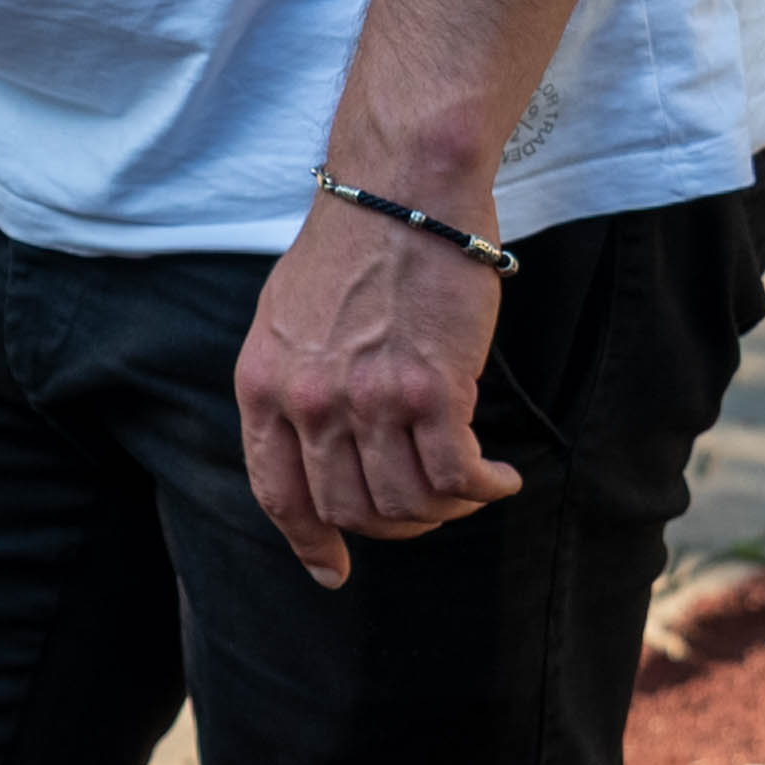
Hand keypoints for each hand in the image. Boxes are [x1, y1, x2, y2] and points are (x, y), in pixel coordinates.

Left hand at [232, 194, 520, 586]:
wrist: (401, 194)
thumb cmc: (355, 251)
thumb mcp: (287, 322)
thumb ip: (292, 387)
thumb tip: (310, 447)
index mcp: (263, 386)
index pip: (277, 492)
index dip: (308, 542)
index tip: (334, 570)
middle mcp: (307, 402)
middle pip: (349, 510)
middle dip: (395, 526)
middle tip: (430, 510)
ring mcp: (367, 400)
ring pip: (406, 503)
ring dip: (445, 511)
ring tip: (470, 487)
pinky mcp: (431, 391)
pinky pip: (456, 478)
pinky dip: (484, 490)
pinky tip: (501, 478)